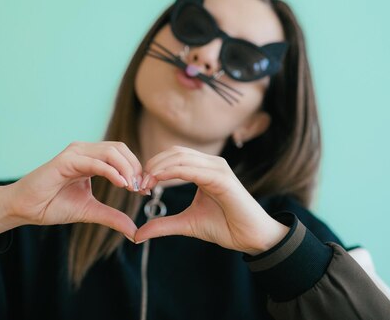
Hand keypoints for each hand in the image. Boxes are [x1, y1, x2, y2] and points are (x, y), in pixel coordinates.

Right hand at [0, 141, 144, 240]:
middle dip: (135, 168)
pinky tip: (122, 184)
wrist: (25, 208)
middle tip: (142, 189)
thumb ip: (112, 217)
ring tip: (133, 187)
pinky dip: (112, 171)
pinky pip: (95, 161)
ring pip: (111, 151)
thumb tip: (134, 232)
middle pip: (120, 149)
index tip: (145, 191)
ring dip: (127, 169)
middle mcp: (84, 150)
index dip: (136, 169)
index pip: (121, 154)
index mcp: (90, 158)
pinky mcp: (66, 160)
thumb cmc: (52, 205)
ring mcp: (75, 152)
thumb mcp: (90, 211)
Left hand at [135, 146, 289, 254]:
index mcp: (204, 169)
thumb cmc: (225, 226)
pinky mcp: (222, 179)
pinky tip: (158, 180)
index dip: (154, 166)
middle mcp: (212, 164)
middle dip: (153, 164)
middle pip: (174, 152)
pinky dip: (172, 172)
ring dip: (159, 167)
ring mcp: (218, 169)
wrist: (251, 237)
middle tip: (139, 184)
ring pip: (181, 157)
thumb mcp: (187, 224)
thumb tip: (138, 234)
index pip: (173, 156)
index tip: (140, 185)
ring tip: (145, 183)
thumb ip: (163, 224)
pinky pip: (192, 169)